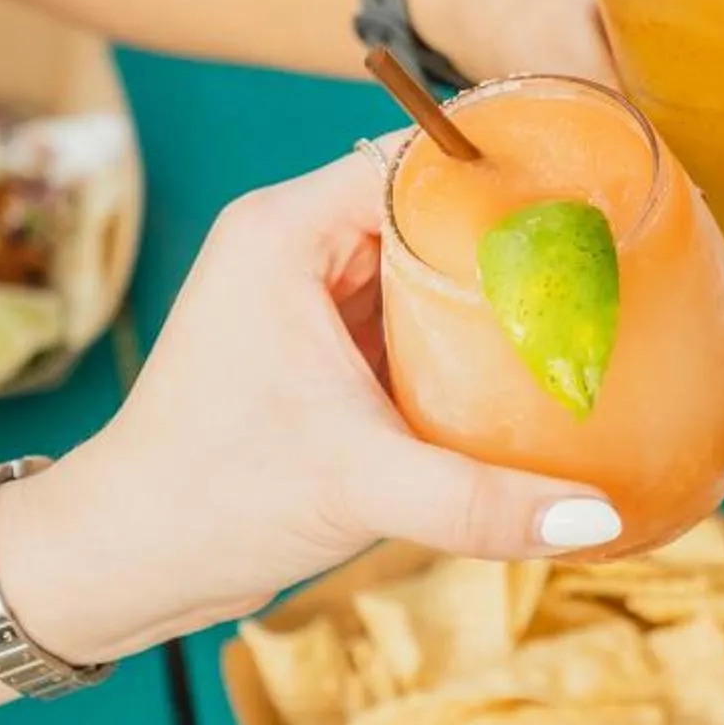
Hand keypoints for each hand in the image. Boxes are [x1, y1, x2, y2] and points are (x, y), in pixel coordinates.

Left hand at [0, 146, 624, 663]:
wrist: (121, 564)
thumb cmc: (208, 499)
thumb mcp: (361, 487)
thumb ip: (483, 500)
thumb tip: (598, 515)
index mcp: (284, 232)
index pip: (416, 161)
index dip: (501, 172)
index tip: (587, 197)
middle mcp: (292, 248)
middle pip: (427, 208)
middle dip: (509, 235)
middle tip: (602, 262)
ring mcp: (302, 300)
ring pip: (421, 266)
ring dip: (487, 291)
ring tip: (581, 306)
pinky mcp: (315, 352)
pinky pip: (407, 319)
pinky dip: (460, 338)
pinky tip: (522, 366)